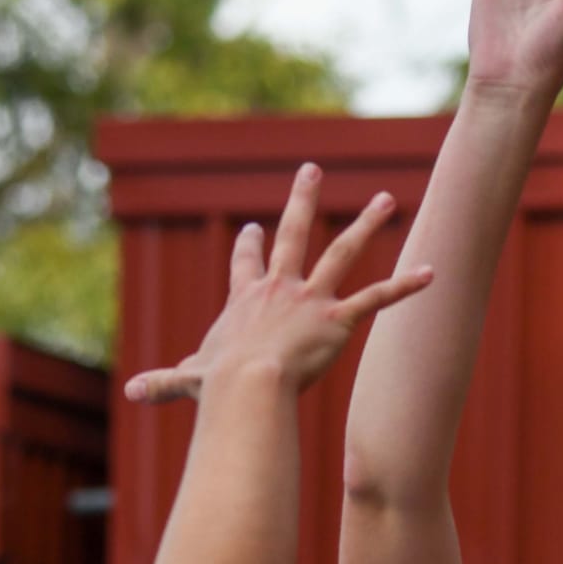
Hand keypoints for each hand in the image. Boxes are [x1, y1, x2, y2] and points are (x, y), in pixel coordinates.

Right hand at [125, 166, 431, 406]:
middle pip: (294, 233)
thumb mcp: (190, 379)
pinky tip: (432, 272)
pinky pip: (377, 298)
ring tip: (386, 198)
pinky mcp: (338, 320)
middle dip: (303, 198)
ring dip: (367, 224)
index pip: (246, 264)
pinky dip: (406, 286)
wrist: (247, 388)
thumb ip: (164, 384)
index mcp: (247, 300)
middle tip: (312, 170)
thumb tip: (130, 394)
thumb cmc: (219, 388)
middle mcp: (280, 289)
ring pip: (343, 252)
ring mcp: (311, 300)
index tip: (251, 230)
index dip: (249, 247)